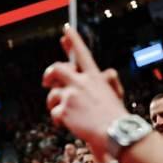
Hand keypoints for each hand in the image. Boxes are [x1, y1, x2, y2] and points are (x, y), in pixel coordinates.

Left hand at [42, 27, 128, 156]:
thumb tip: (102, 73)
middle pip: (56, 69)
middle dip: (48, 75)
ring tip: (61, 112)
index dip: (74, 40)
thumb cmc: (115, 116)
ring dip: (53, 103)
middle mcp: (81, 82)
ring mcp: (71, 95)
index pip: (82, 53)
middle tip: (46, 81)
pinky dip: (58, 120)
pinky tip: (66, 125)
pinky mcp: (64, 109)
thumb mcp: (112, 93)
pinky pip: (54, 113)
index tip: (66, 30)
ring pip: (52, 94)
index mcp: (94, 77)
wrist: (115, 133)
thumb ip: (102, 82)